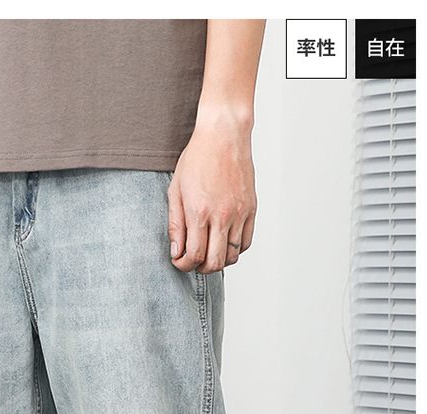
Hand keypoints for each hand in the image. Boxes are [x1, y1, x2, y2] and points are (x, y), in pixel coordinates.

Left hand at [167, 119, 256, 273]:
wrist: (224, 134)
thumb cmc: (197, 158)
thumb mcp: (176, 191)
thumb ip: (175, 224)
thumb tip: (176, 251)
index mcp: (199, 212)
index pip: (194, 256)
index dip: (184, 265)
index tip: (179, 260)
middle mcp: (222, 216)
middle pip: (215, 263)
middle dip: (200, 268)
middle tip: (193, 260)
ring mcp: (239, 213)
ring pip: (231, 257)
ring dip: (218, 260)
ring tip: (208, 249)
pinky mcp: (251, 209)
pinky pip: (245, 243)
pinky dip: (234, 249)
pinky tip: (223, 241)